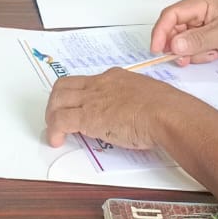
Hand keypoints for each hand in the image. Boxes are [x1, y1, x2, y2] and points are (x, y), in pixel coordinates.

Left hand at [44, 68, 190, 149]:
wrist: (166, 114)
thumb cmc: (166, 109)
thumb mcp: (149, 98)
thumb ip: (137, 102)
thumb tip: (137, 113)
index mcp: (116, 78)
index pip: (87, 82)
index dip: (78, 95)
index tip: (78, 106)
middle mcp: (100, 84)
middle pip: (64, 86)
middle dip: (56, 102)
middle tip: (57, 117)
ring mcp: (92, 99)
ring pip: (57, 100)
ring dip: (52, 116)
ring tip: (55, 131)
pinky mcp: (87, 116)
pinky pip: (60, 120)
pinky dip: (54, 131)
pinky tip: (57, 140)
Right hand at [149, 0, 217, 64]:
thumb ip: (198, 39)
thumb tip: (174, 45)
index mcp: (200, 2)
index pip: (171, 15)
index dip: (161, 32)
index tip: (157, 49)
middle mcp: (198, 13)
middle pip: (174, 30)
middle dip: (178, 46)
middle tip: (184, 59)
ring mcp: (202, 27)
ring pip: (182, 43)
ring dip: (192, 53)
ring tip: (210, 53)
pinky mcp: (207, 39)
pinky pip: (193, 50)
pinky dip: (200, 56)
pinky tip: (215, 54)